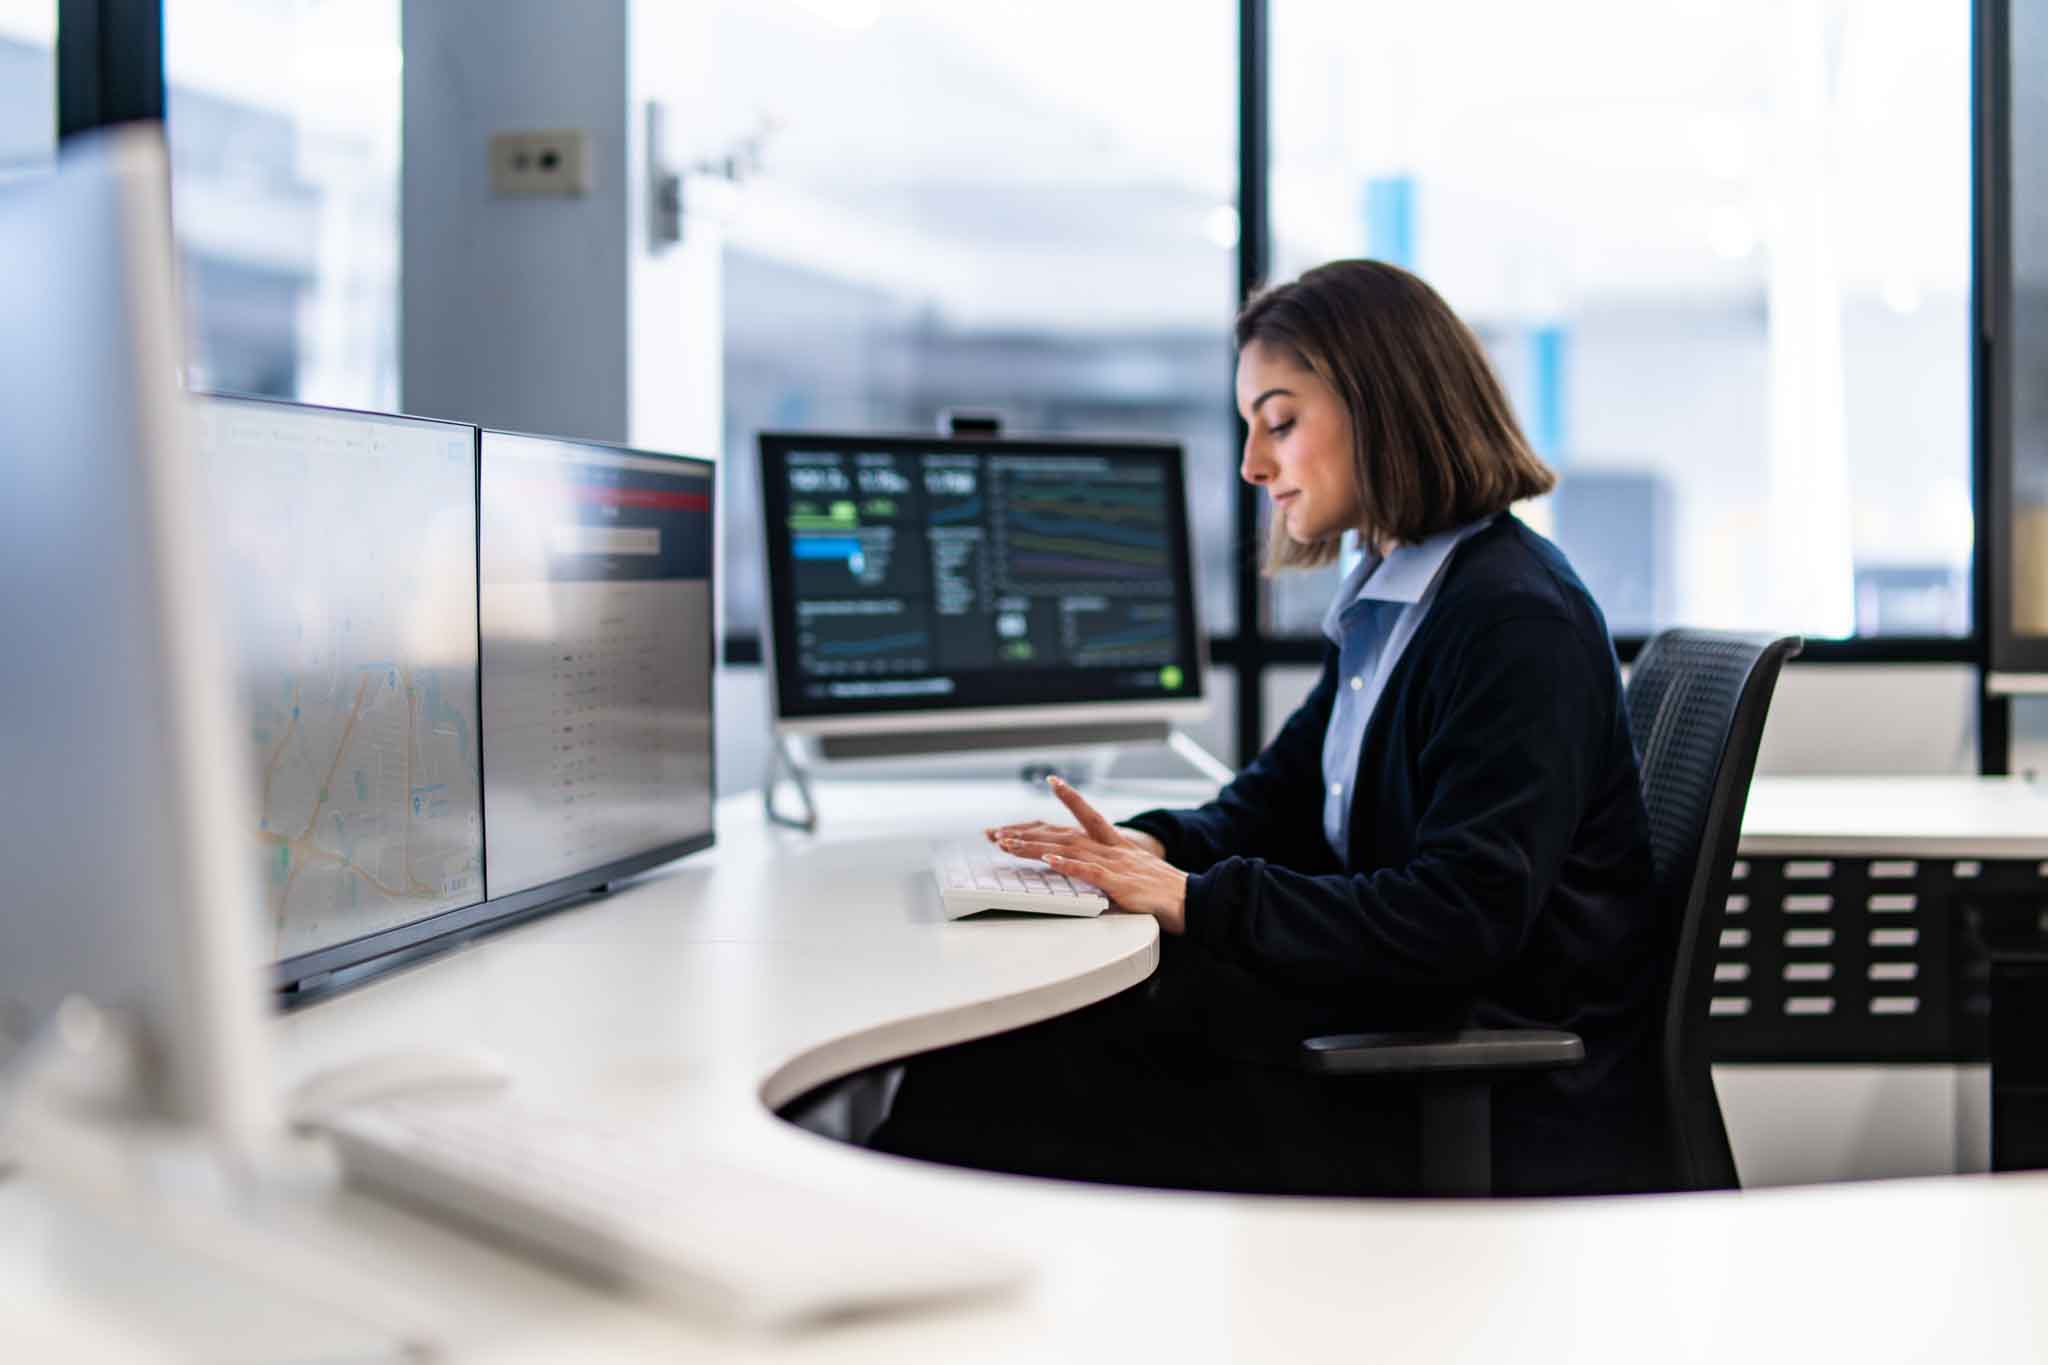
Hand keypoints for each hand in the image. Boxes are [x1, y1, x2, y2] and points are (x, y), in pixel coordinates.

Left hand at [991, 777, 1187, 933]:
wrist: (1193, 900)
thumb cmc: (1164, 891)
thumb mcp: (1132, 873)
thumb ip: (1110, 869)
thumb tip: (1090, 872)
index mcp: (1117, 843)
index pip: (1088, 814)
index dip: (1070, 797)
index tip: (1052, 780)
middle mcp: (1112, 848)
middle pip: (1064, 833)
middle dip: (1028, 831)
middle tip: (998, 831)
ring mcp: (1115, 863)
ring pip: (1068, 849)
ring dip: (1035, 846)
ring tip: (1008, 844)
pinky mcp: (1119, 883)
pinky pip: (1088, 871)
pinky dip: (1066, 864)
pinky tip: (1048, 859)